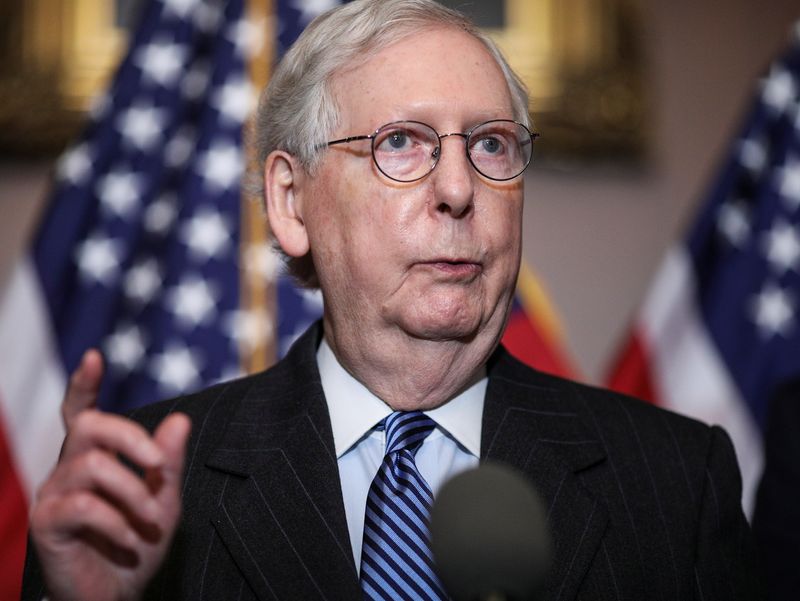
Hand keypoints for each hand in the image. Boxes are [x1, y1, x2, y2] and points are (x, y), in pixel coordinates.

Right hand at [30, 352, 190, 600]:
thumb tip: (179, 419)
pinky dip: (118, 522)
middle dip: (132, 438)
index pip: (81, 411)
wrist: (120, 594)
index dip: (84, 384)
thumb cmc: (139, 542)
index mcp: (94, 456)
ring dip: (133, 493)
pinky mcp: (47, 522)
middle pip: (90, 424)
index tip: (94, 357)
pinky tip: (131, 539)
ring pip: (93, 465)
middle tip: (158, 467)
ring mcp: (53, 494)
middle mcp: (68, 467)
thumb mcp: (164, 498)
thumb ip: (168, 461)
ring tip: (150, 519)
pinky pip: (83, 505)